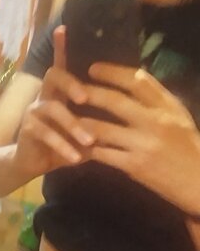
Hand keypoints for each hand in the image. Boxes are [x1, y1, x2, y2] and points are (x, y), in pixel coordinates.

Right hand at [13, 27, 94, 178]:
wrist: (30, 163)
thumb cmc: (60, 144)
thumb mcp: (80, 131)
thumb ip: (96, 122)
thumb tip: (125, 118)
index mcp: (60, 92)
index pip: (62, 64)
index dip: (62, 47)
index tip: (64, 28)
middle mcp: (45, 96)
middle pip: (54, 75)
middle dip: (71, 83)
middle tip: (85, 98)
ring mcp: (34, 111)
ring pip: (53, 108)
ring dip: (73, 126)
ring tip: (89, 142)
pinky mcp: (27, 129)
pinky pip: (46, 134)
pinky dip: (63, 146)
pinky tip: (76, 158)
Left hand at [82, 63, 199, 214]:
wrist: (199, 182)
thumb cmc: (187, 148)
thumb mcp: (177, 117)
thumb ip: (155, 103)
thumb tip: (129, 84)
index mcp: (168, 106)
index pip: (137, 80)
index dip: (112, 72)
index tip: (93, 68)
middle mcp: (156, 122)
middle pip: (114, 101)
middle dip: (89, 93)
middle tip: (70, 90)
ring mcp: (144, 144)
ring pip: (102, 129)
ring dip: (80, 123)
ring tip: (64, 117)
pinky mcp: (134, 166)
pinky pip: (102, 154)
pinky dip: (86, 149)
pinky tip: (74, 146)